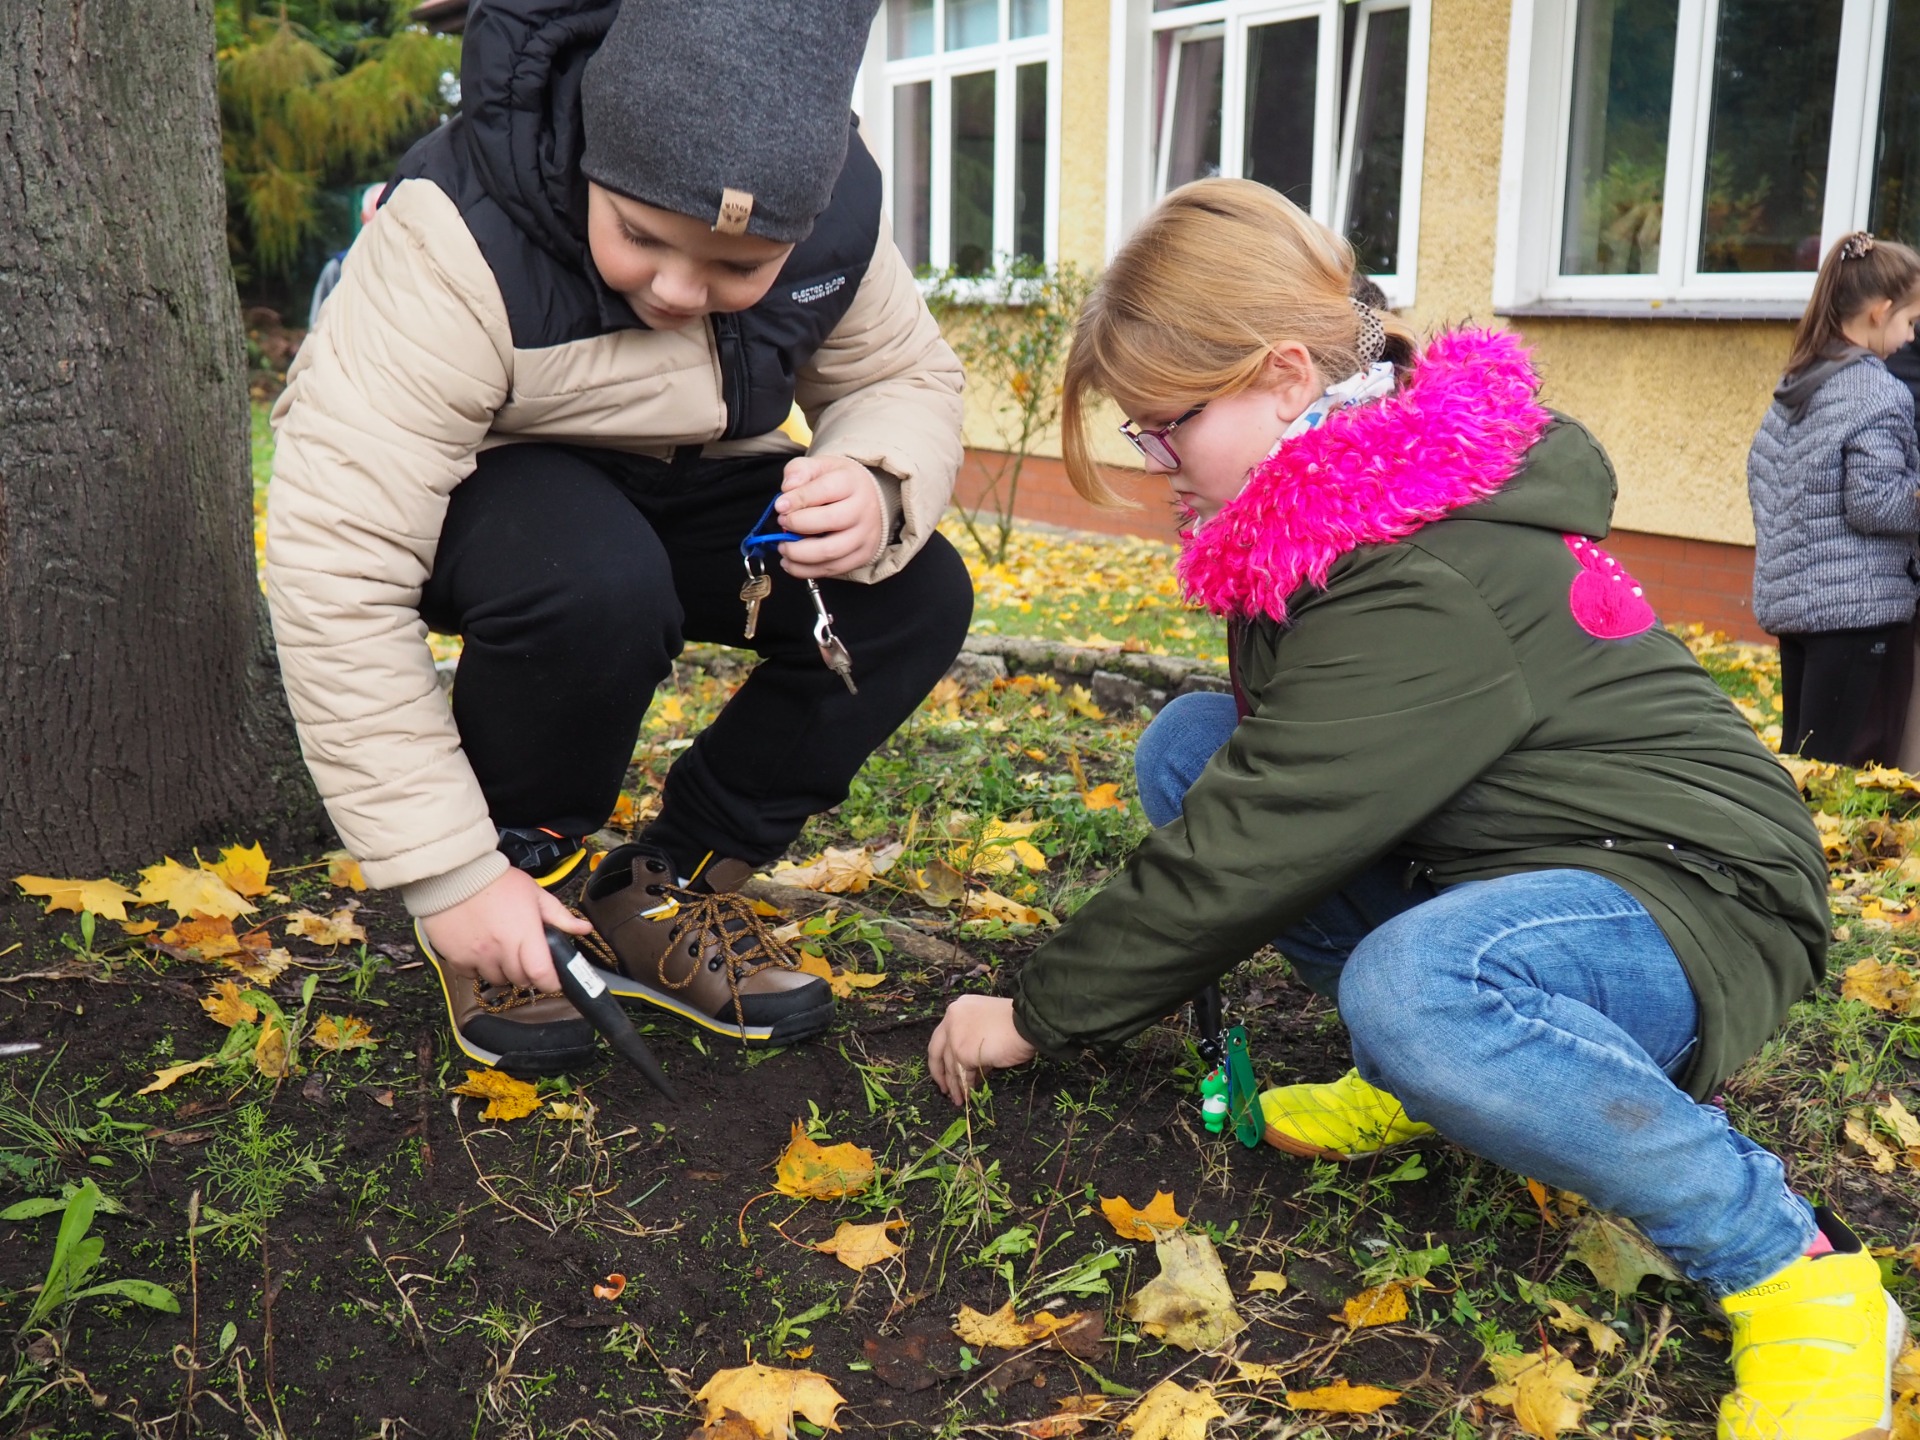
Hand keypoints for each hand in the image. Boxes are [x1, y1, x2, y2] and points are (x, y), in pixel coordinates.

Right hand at [418, 867, 591, 992]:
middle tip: (525, 956)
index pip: (541, 974)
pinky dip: (478, 968)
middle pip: (520, 980)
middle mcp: (501, 950)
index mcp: (525, 934)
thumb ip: (560, 916)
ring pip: (497, 980)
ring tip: (501, 950)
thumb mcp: (535, 894)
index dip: (550, 982)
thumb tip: (585, 929)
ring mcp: (477, 956)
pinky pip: (472, 976)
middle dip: (527, 973)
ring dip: (503, 971)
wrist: (455, 874)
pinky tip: (480, 950)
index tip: (553, 980)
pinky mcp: (456, 958)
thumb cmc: (498, 882)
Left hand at [774, 454, 884, 577]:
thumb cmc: (838, 483)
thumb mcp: (819, 466)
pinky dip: (806, 570)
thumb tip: (787, 488)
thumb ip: (799, 471)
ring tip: (783, 547)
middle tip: (782, 523)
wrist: (868, 498)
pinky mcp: (862, 556)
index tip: (780, 506)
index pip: (825, 491)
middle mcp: (863, 510)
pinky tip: (791, 563)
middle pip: (830, 521)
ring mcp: (865, 536)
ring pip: (830, 551)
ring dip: (799, 553)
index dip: (799, 499)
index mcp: (852, 482)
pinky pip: (833, 569)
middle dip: (798, 525)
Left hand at [927, 995, 1037, 1105]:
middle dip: (939, 1072)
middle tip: (944, 1088)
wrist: (1027, 1024)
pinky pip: (962, 1075)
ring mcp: (954, 1036)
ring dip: (954, 1086)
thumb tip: (971, 1065)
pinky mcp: (962, 1052)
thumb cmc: (1016, 1022)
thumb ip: (974, 1039)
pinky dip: (965, 1087)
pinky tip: (968, 1096)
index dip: (944, 1054)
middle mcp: (951, 1020)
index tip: (947, 1068)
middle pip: (936, 1051)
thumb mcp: (988, 1025)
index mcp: (958, 1008)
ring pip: (950, 1066)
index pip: (943, 1034)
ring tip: (958, 1099)